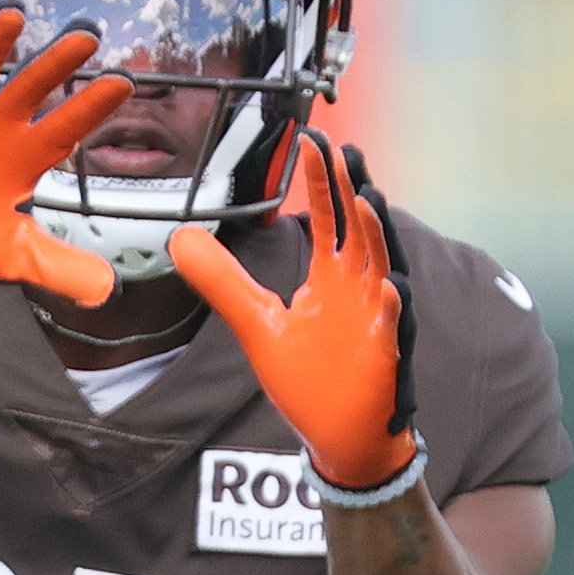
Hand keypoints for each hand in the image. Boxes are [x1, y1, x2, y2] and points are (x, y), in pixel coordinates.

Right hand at [0, 7, 132, 305]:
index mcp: (23, 158)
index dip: (92, 107)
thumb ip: (56, 267)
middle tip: (87, 38)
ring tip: (12, 19)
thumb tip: (106, 289)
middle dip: (56, 64)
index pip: (65, 128)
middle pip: (29, 88)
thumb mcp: (9, 257)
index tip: (124, 83)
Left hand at [167, 131, 417, 488]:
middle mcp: (358, 289)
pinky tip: (389, 287)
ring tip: (367, 199)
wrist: (337, 435)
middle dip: (352, 189)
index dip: (323, 179)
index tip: (313, 138)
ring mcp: (375, 322)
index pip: (329, 216)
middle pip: (358, 229)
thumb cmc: (309, 379)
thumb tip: (182, 240)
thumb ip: (223, 281)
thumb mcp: (256, 323)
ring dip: (376, 236)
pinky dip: (391, 309)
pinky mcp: (384, 358)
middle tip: (344, 147)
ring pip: (381, 269)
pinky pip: (392, 330)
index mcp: (331, 278)